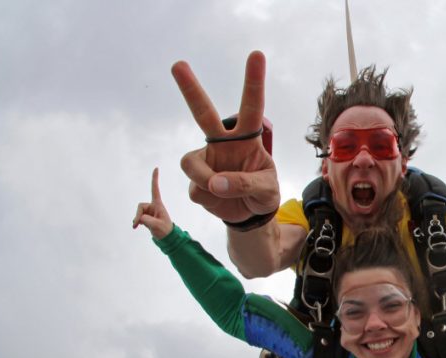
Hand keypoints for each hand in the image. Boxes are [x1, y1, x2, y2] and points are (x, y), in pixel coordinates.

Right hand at [133, 168, 172, 239]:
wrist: (166, 238)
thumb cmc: (165, 230)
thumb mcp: (157, 226)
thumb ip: (147, 220)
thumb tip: (139, 218)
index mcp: (158, 205)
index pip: (155, 190)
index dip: (155, 179)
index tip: (156, 168)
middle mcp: (153, 206)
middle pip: (140, 206)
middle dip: (138, 215)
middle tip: (137, 223)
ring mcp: (149, 211)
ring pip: (138, 212)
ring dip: (137, 219)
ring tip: (139, 226)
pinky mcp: (146, 216)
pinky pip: (138, 217)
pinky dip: (136, 221)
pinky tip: (136, 226)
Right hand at [171, 51, 279, 222]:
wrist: (249, 214)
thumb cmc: (264, 193)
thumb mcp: (267, 190)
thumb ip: (247, 184)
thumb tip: (216, 182)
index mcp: (247, 138)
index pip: (252, 106)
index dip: (254, 82)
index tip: (256, 54)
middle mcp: (223, 143)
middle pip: (203, 113)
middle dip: (190, 89)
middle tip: (178, 65)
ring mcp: (207, 160)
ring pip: (190, 163)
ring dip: (203, 179)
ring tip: (220, 190)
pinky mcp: (196, 181)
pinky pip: (196, 189)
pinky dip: (209, 199)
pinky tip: (220, 200)